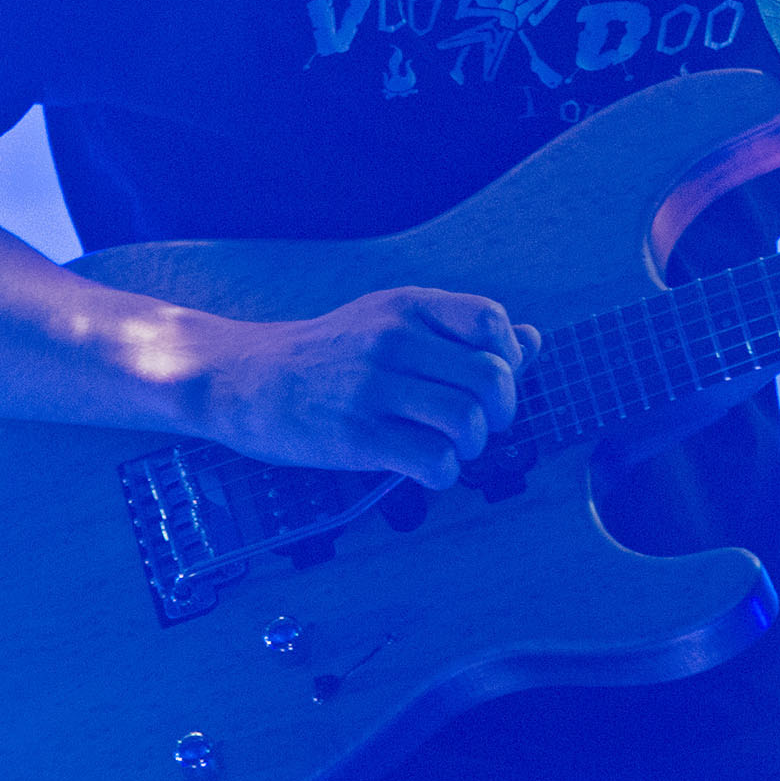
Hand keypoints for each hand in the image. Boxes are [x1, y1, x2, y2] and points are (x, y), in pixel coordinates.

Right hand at [182, 288, 542, 488]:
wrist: (246, 378)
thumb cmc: (330, 355)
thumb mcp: (392, 324)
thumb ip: (460, 333)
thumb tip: (533, 341)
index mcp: (408, 306)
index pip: (493, 322)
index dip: (508, 358)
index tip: (487, 382)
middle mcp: (394, 341)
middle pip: (493, 379)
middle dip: (501, 414)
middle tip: (479, 426)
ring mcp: (374, 388)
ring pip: (469, 422)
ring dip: (472, 447)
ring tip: (450, 448)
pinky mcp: (356, 436)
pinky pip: (434, 461)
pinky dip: (443, 474)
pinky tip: (424, 468)